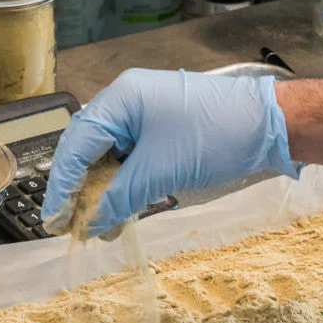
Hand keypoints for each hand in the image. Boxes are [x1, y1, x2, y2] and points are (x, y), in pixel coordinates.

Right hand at [41, 69, 299, 236]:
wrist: (269, 123)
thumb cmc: (215, 135)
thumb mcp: (161, 171)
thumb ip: (118, 197)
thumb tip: (89, 224)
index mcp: (120, 98)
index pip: (77, 142)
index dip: (62, 184)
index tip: (54, 219)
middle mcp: (126, 100)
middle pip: (87, 146)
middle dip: (77, 187)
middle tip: (68, 224)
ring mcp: (143, 112)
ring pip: (108, 154)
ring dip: (100, 189)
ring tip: (94, 224)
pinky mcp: (159, 127)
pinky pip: (129, 155)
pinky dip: (122, 182)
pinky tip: (118, 208)